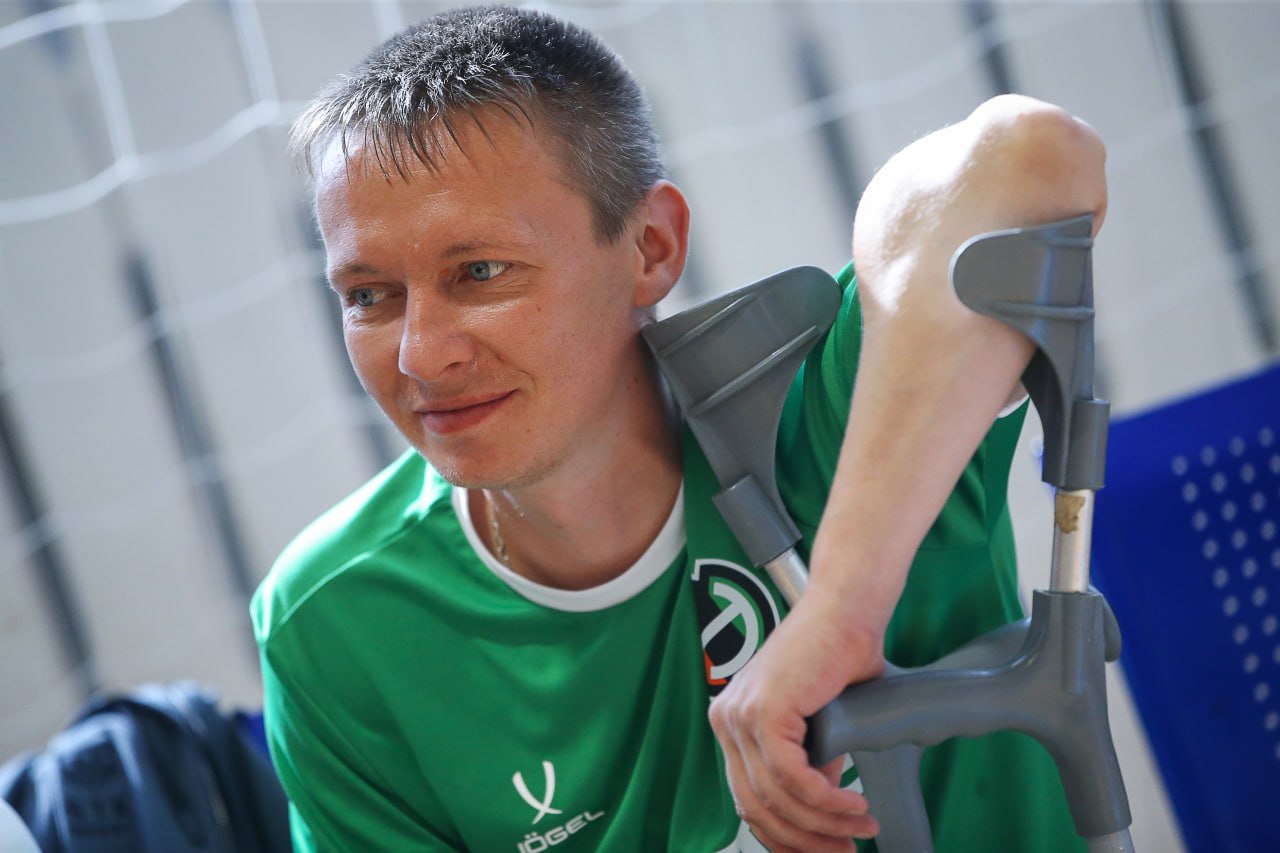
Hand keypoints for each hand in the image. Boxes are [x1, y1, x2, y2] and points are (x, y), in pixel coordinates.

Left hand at [708, 595, 881, 851]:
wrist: (846, 612)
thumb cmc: (837, 654)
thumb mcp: (817, 721)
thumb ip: (810, 759)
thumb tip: (819, 801)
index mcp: (733, 722)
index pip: (746, 799)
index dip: (783, 835)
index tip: (820, 850)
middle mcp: (728, 719)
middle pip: (757, 807)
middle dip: (805, 839)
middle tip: (844, 851)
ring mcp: (741, 715)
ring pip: (778, 797)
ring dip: (825, 822)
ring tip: (860, 827)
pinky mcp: (764, 711)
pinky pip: (793, 777)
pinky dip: (826, 799)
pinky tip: (853, 805)